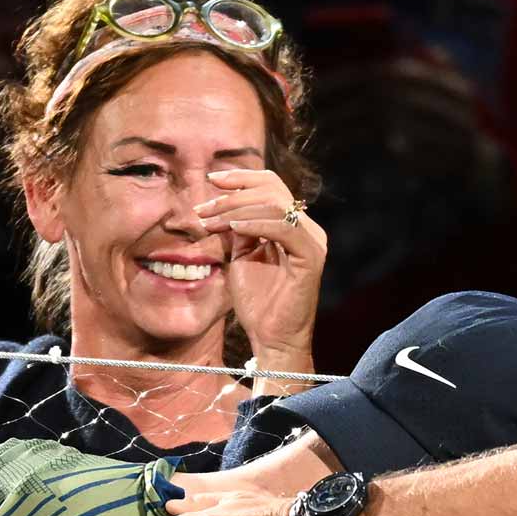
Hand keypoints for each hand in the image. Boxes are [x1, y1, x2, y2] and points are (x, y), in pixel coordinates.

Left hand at [197, 169, 325, 379]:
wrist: (271, 337)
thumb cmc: (257, 302)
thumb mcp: (241, 255)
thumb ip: (238, 227)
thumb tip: (221, 203)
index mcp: (293, 225)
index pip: (271, 186)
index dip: (242, 178)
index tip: (211, 180)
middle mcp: (307, 229)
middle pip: (272, 189)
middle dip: (233, 194)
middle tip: (204, 207)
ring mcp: (312, 241)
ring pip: (275, 205)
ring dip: (236, 208)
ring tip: (210, 220)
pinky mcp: (311, 257)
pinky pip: (283, 228)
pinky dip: (255, 224)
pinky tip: (233, 228)